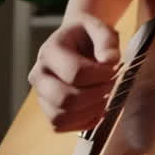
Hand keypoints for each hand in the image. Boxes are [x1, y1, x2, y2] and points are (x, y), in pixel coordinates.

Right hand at [27, 14, 121, 131]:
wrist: (77, 41)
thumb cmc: (88, 35)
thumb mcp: (99, 28)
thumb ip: (106, 41)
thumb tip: (109, 60)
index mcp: (49, 51)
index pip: (75, 73)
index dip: (100, 75)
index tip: (114, 69)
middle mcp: (39, 74)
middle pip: (65, 99)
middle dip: (95, 96)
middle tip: (111, 85)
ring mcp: (41, 94)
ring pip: (60, 116)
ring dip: (90, 112)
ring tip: (105, 98)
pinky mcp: (48, 109)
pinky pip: (61, 126)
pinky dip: (83, 123)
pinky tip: (98, 110)